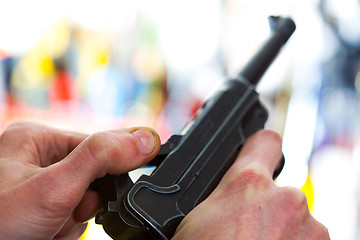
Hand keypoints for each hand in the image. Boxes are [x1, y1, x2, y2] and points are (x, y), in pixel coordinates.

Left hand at [0, 122, 159, 239]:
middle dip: (83, 202)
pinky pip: (73, 216)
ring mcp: (39, 187)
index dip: (109, 170)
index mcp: (37, 140)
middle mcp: (37, 160)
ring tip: (47, 229)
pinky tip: (45, 235)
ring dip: (73, 220)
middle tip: (61, 215)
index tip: (108, 188)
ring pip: (85, 200)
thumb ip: (102, 158)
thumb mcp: (54, 188)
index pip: (98, 144)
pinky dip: (65, 230)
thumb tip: (146, 138)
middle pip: (92, 176)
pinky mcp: (42, 210)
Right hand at [173, 130, 329, 239]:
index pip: (266, 141)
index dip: (260, 147)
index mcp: (248, 184)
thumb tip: (219, 195)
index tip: (257, 154)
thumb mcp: (196, 217)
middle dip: (267, 206)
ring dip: (282, 230)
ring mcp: (311, 228)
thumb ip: (218, 194)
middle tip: (245, 229)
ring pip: (296, 219)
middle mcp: (287, 198)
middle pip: (280, 190)